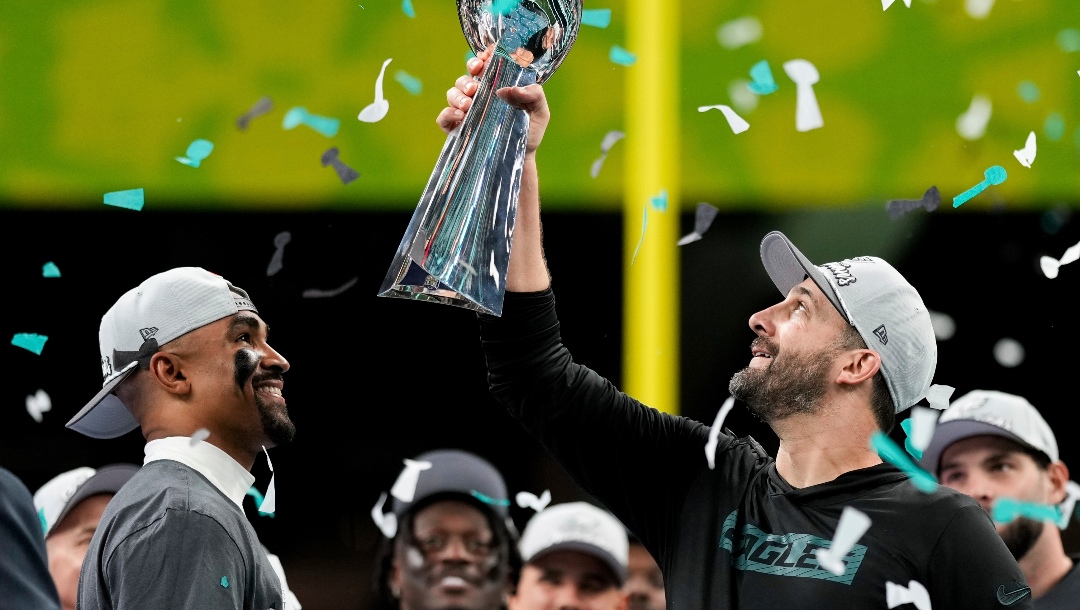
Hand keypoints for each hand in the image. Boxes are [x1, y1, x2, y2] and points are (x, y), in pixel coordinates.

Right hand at [436, 48, 550, 157]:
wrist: (520, 159)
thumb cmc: (529, 133)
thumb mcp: (540, 112)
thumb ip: (534, 95)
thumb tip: (510, 88)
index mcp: (496, 86)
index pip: (484, 65)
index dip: (481, 58)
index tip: (484, 60)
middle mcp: (479, 96)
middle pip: (466, 77)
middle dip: (467, 76)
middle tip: (475, 87)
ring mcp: (466, 111)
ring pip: (452, 93)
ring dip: (458, 95)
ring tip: (469, 105)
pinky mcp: (457, 128)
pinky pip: (443, 117)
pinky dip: (447, 113)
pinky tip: (459, 116)